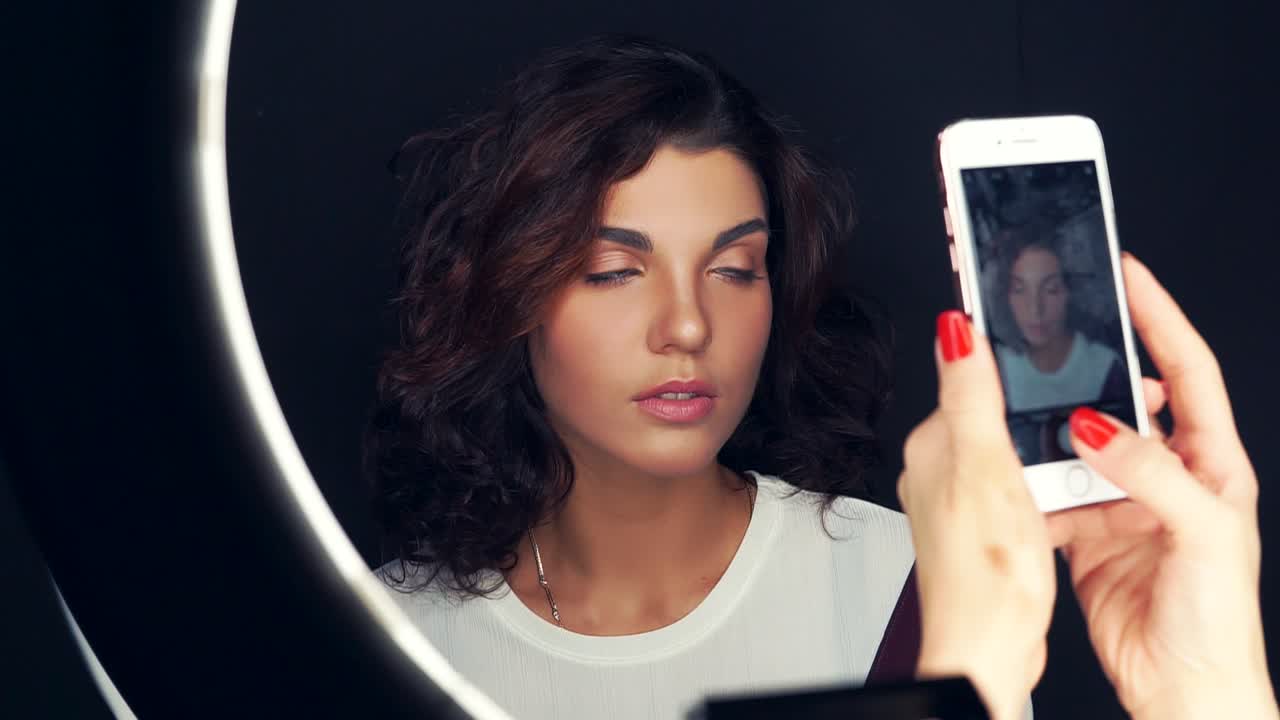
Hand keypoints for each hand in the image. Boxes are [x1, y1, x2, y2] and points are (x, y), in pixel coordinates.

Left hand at [899, 310, 1053, 719]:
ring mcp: (960, 500)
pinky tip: (1062, 499)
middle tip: (1072, 413)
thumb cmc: (982, 573)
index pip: (969, 377)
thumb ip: (971, 395)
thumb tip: (954, 329)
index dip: (1007, 358)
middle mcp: (938, 468)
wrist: (988, 646)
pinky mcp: (984, 527)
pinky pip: (1020, 489)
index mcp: (934, 444)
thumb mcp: (986, 467)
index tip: (1032, 336)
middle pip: (996, 414)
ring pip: (1013, 452)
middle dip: (1035, 411)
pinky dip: (1046, 488)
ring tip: (1068, 466)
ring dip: (1045, 452)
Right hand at [1048, 254, 1277, 719]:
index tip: (1129, 276)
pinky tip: (1025, 483)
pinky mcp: (1088, 532)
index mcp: (1213, 464)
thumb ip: (1152, 473)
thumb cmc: (1217, 622)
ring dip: (1055, 433)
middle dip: (1095, 367)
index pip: (1187, 371)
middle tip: (1060, 333)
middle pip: (1126, 400)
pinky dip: (1033, 486)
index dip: (1160, 317)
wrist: (1183, 689)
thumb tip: (1099, 427)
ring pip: (1079, 445)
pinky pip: (1052, 492)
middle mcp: (1169, 476)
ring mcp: (1125, 502)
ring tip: (1033, 415)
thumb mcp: (1204, 533)